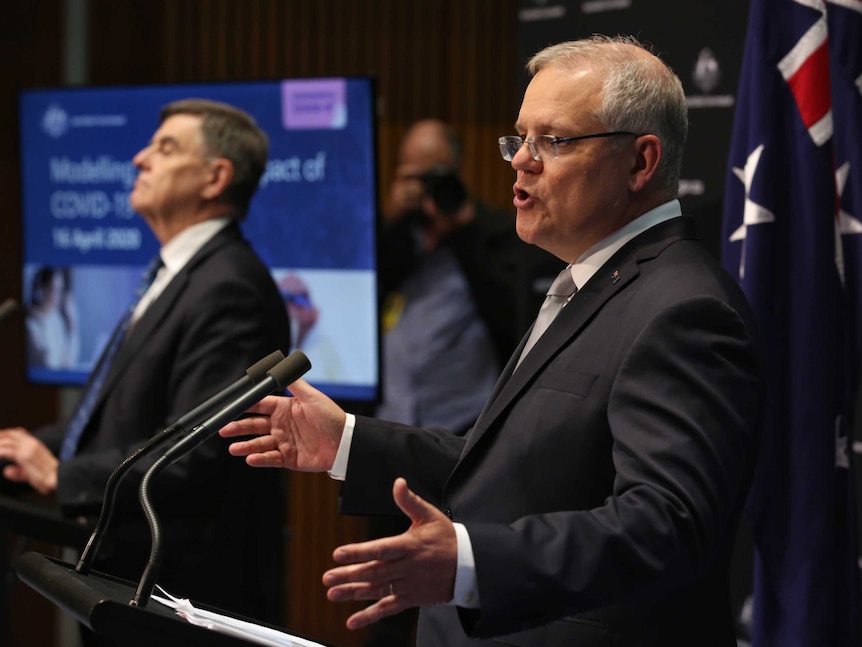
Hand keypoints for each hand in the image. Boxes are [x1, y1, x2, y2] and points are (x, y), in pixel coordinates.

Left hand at [0, 428, 58, 494]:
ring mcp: (28, 449)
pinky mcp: (24, 456)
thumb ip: (18, 471)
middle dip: (0, 436)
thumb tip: (6, 471)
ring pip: (6, 441)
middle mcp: (32, 443)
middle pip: (11, 434)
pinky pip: (6, 451)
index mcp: (36, 444)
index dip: (6, 433)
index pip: (18, 432)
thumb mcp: (32, 473)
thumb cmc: (48, 478)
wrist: (58, 478)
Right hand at [219, 379, 345, 472]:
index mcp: (285, 408)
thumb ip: (295, 382)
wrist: (345, 443)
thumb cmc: (331, 417)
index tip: (229, 408)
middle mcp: (281, 425)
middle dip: (238, 428)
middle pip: (254, 425)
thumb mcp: (312, 397)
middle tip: (223, 429)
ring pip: (259, 443)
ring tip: (233, 448)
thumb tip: (283, 365)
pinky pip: (271, 459)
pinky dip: (260, 459)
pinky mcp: (289, 458)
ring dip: (245, 446)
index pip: (260, 406)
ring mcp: (284, 442)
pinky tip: (250, 458)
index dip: (244, 407)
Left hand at [322, 478, 457, 629]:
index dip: (359, 552)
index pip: (380, 549)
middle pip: (375, 571)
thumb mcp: (430, 515)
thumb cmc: (447, 538)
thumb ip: (410, 501)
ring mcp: (409, 585)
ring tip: (333, 594)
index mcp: (409, 545)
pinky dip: (370, 616)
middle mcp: (407, 567)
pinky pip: (389, 608)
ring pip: (378, 590)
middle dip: (349, 575)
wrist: (469, 565)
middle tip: (328, 577)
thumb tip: (398, 483)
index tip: (339, 554)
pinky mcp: (412, 598)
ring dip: (354, 593)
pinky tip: (353, 621)